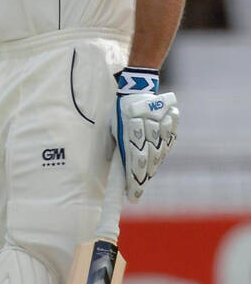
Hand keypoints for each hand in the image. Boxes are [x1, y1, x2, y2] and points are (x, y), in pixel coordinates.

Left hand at [110, 67, 177, 201]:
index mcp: (130, 131)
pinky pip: (167, 143)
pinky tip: (155, 163)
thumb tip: (114, 163)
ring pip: (158, 154)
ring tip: (144, 180)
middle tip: (136, 190)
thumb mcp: (113, 126)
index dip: (133, 181)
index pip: (133, 162)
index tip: (132, 195)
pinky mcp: (169, 124)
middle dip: (141, 179)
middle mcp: (147, 131)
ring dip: (151, 169)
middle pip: (147, 161)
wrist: (139, 88)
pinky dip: (161, 154)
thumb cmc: (121, 110)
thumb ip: (115, 144)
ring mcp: (160, 127)